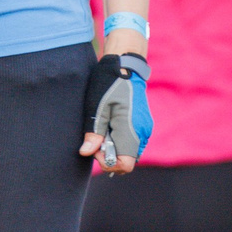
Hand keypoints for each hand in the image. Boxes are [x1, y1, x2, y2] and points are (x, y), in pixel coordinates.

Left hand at [81, 53, 150, 175]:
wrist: (125, 66)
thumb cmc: (109, 83)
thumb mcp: (96, 107)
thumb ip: (94, 132)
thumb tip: (86, 152)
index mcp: (131, 129)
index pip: (125, 164)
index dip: (108, 162)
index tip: (96, 146)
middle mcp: (142, 132)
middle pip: (127, 161)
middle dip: (110, 155)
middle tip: (97, 138)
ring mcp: (145, 128)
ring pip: (129, 152)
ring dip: (114, 148)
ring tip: (104, 129)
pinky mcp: (143, 125)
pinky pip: (132, 142)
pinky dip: (120, 140)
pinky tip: (110, 125)